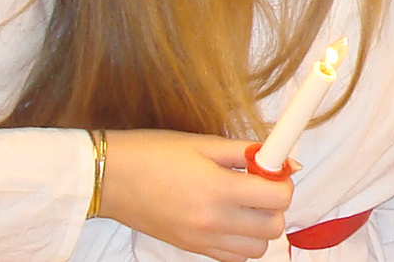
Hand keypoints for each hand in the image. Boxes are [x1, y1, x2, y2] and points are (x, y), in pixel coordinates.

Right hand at [97, 130, 291, 261]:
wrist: (108, 177)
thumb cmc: (151, 154)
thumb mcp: (203, 142)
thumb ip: (248, 152)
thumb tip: (284, 160)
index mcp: (219, 189)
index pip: (279, 197)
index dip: (282, 181)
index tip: (272, 170)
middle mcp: (214, 220)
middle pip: (274, 227)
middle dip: (275, 205)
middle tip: (259, 186)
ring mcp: (202, 240)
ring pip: (258, 249)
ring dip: (260, 227)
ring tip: (243, 204)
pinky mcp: (191, 249)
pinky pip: (234, 258)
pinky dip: (241, 243)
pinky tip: (229, 219)